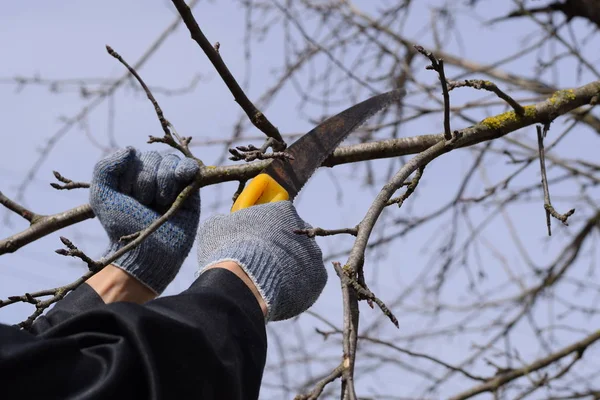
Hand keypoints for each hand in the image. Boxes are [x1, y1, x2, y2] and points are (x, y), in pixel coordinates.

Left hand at [90, 147, 199, 294]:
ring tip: (160, 203)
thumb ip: (105, 167)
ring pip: (170, 161)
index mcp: (131, 175)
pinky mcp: (192, 189)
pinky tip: (182, 180)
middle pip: (153, 158)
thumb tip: (131, 149)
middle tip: (145, 204)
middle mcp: (152, 175)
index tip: (127, 198)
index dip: (130, 176)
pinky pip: (190, 166)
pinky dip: (185, 169)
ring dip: (163, 181)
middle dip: (146, 182)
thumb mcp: (102, 196)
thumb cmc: (123, 227)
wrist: (147, 252)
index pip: (134, 156)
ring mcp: (173, 182)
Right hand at [196, 201, 326, 320]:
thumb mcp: (218, 228)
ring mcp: (314, 254)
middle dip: (279, 250)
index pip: (278, 215)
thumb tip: (225, 223)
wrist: (245, 284)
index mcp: (283, 211)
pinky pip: (307, 282)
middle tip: (260, 264)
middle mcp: (305, 229)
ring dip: (288, 269)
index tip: (255, 241)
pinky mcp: (318, 279)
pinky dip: (295, 288)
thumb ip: (228, 222)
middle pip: (293, 239)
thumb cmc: (230, 251)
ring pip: (301, 261)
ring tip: (267, 282)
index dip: (266, 230)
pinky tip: (278, 294)